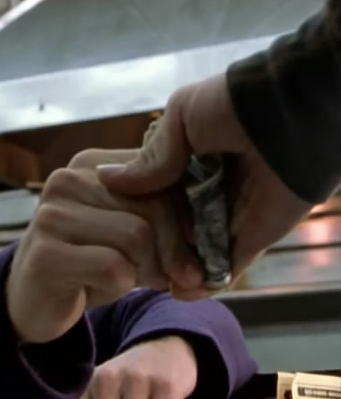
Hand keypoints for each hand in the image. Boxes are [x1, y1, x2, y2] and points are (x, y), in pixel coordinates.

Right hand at [7, 150, 187, 342]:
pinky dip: (124, 285)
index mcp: (92, 165)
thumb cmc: (89, 262)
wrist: (33, 302)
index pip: (161, 174)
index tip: (196, 245)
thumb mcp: (126, 225)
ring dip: (151, 268)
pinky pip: (114, 267)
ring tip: (141, 280)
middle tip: (176, 275)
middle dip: (174, 247)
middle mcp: (66, 180)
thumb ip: (157, 205)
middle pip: (153, 204)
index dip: (187, 212)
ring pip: (137, 235)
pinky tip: (110, 287)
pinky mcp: (45, 254)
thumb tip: (211, 212)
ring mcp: (50, 216)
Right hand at [97, 71, 315, 297]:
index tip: (111, 226)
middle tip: (129, 260)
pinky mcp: (253, 237)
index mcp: (194, 159)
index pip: (158, 195)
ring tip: (149, 283)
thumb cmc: (235, 106)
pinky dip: (204, 285)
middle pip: (174, 227)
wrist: (291, 116)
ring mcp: (233, 215)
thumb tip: (107, 180)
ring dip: (174, 270)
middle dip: (152, 245)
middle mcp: (212, 189)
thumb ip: (149, 158)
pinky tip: (178, 292)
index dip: (136, 212)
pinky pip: (226, 268)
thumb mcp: (181, 118)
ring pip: (197, 252)